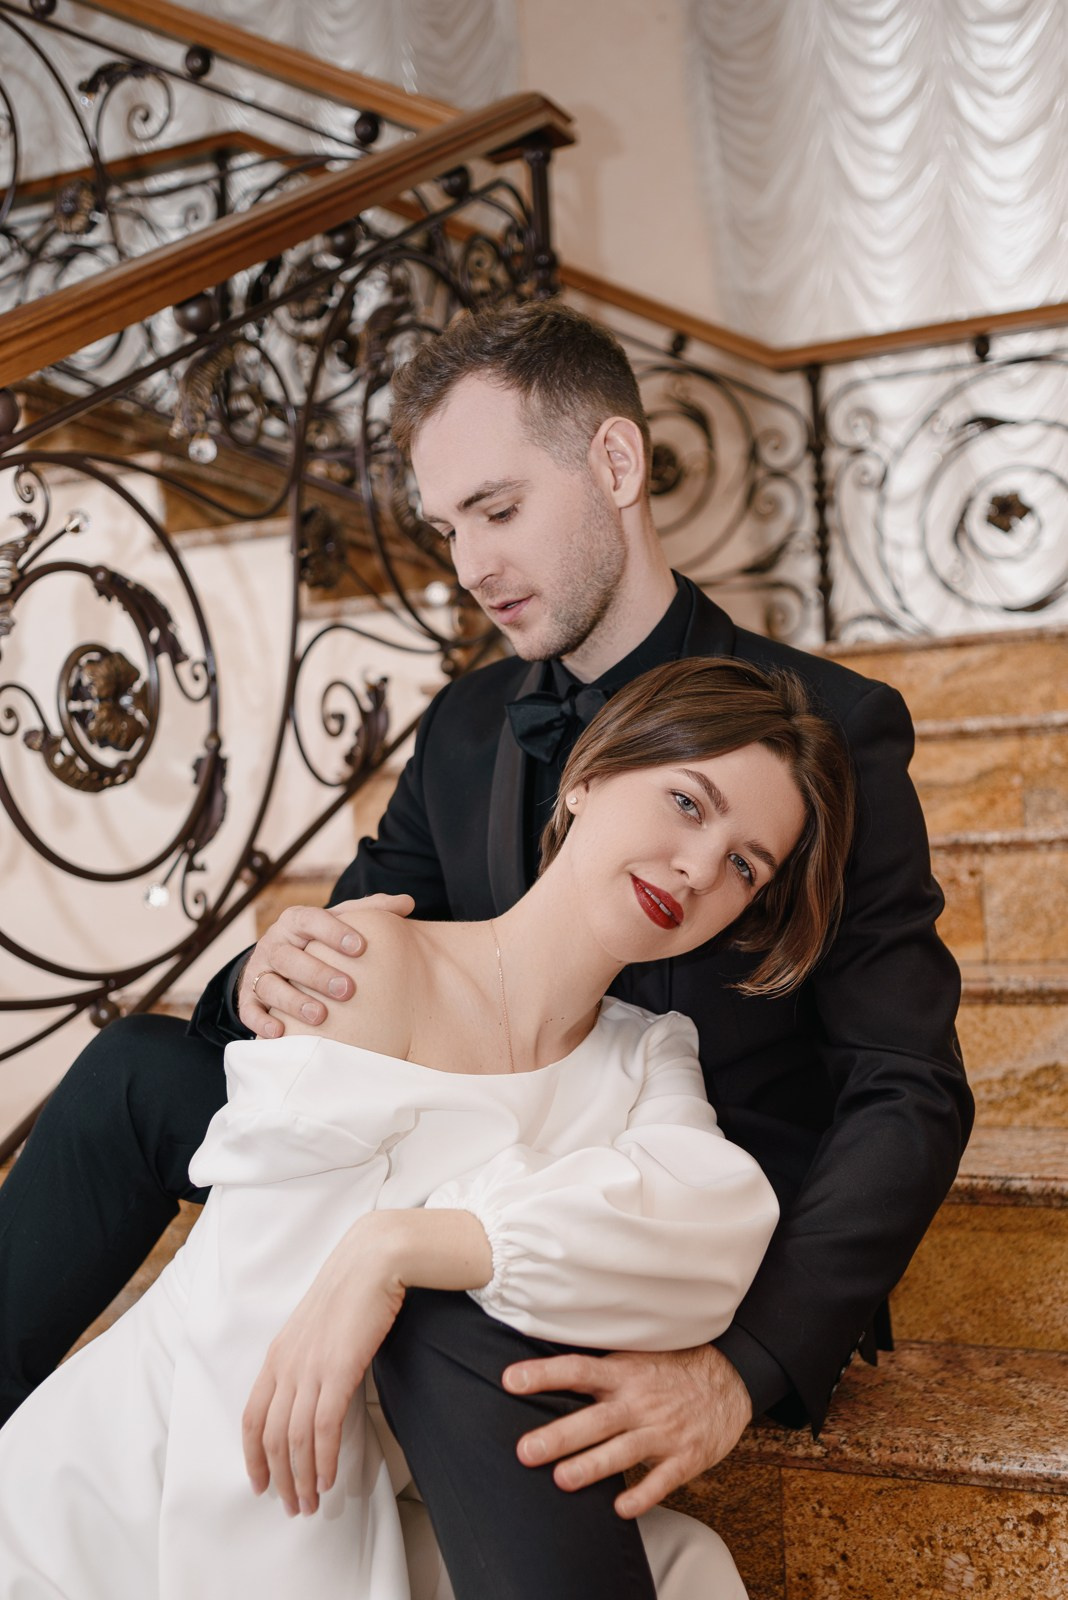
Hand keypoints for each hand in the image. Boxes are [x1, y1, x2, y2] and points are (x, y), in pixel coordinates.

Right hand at [238, 893, 414, 1037]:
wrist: (277, 960)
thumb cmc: (318, 940)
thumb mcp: (340, 921)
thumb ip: (371, 910)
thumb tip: (407, 903)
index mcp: (296, 921)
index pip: (311, 920)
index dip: (333, 932)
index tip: (360, 948)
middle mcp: (274, 944)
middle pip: (288, 956)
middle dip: (317, 973)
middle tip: (347, 990)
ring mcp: (258, 971)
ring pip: (268, 984)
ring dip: (293, 1000)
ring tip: (320, 1016)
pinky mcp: (247, 997)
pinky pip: (248, 1010)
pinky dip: (261, 1022)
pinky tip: (281, 1033)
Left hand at [241, 1217, 405, 1516]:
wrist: (374, 1259)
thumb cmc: (352, 1289)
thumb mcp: (317, 1326)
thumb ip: (308, 1358)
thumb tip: (313, 1392)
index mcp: (278, 1354)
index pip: (253, 1416)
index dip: (253, 1455)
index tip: (259, 1483)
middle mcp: (287, 1365)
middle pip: (272, 1436)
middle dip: (279, 1477)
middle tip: (292, 1506)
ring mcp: (311, 1368)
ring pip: (296, 1439)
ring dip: (302, 1477)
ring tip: (310, 1503)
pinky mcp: (339, 1370)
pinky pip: (325, 1428)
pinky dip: (323, 1459)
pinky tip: (328, 1479)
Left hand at [503, 1344, 751, 1517]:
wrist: (731, 1378)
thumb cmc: (673, 1367)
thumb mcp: (637, 1354)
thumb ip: (600, 1365)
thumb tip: (547, 1361)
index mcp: (623, 1372)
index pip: (577, 1370)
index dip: (544, 1374)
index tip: (510, 1381)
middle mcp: (639, 1401)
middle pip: (594, 1420)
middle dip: (560, 1436)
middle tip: (526, 1451)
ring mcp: (662, 1430)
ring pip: (622, 1452)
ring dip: (592, 1467)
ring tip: (562, 1480)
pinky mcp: (685, 1456)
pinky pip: (662, 1479)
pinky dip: (643, 1495)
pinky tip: (621, 1508)